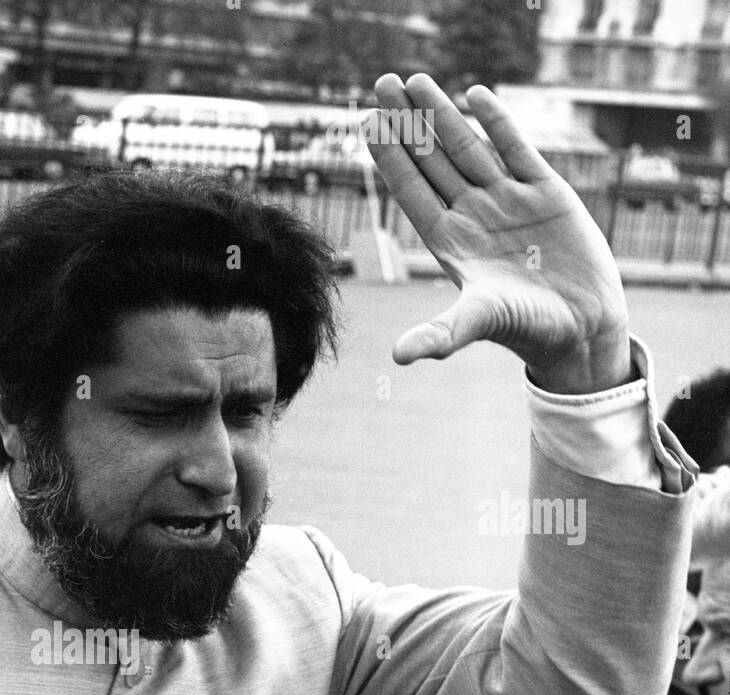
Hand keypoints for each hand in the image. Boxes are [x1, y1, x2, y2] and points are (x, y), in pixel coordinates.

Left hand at [366, 73, 631, 394]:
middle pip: (432, 160)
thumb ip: (440, 335)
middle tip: (381, 83)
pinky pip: (516, 149)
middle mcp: (473, 217)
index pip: (411, 189)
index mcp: (450, 242)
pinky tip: (475, 96)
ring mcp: (508, 201)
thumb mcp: (478, 323)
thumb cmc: (527, 330)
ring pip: (467, 147)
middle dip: (407, 123)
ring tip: (416, 80)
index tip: (367, 122)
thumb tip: (398, 358)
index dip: (389, 156)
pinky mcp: (546, 193)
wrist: (582, 327)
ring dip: (442, 114)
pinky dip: (497, 122)